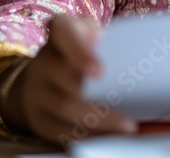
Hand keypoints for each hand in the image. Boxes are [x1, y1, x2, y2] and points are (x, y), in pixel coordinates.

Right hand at [1, 15, 136, 142]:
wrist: (43, 75)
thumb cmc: (83, 49)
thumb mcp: (92, 33)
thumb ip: (108, 39)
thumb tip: (134, 53)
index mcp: (61, 32)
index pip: (64, 33)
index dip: (80, 53)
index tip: (100, 72)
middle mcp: (43, 61)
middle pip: (64, 79)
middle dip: (96, 98)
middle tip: (128, 117)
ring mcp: (36, 90)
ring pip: (63, 108)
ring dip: (98, 122)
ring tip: (126, 128)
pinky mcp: (38, 117)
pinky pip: (59, 130)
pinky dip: (86, 135)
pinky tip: (109, 136)